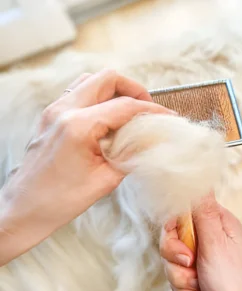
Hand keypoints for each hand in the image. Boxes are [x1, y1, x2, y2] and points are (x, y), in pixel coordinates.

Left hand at [0, 69, 175, 264]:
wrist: (23, 210)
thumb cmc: (59, 201)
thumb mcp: (105, 180)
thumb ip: (132, 155)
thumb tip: (152, 142)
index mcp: (78, 126)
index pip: (125, 106)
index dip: (152, 111)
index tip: (169, 118)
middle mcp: (64, 110)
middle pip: (107, 79)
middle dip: (134, 89)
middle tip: (147, 110)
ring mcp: (54, 111)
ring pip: (91, 81)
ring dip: (114, 90)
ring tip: (129, 112)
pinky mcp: (50, 117)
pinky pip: (78, 93)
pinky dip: (98, 98)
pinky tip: (108, 120)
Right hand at [160, 192, 241, 290]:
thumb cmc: (233, 279)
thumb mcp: (217, 242)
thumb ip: (203, 212)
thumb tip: (200, 178)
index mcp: (216, 222)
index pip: (183, 209)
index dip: (175, 224)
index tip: (182, 238)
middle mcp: (205, 237)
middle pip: (171, 234)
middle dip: (176, 254)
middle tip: (190, 263)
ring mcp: (196, 257)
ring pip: (168, 258)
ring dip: (181, 275)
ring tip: (199, 282)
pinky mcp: (189, 275)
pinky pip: (172, 276)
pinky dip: (183, 288)